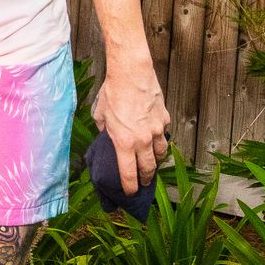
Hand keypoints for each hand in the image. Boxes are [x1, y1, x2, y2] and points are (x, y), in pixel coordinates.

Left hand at [93, 63, 170, 197]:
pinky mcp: (164, 118)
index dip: (130, 186)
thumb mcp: (100, 114)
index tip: (130, 192)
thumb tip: (107, 133)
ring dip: (156, 161)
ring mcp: (156, 130)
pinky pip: (164, 134)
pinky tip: (155, 137)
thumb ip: (104, 129)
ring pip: (160, 153)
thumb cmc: (113, 92)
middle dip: (146, 178)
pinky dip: (160, 138)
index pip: (129, 174)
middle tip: (144, 182)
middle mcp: (143, 140)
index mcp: (124, 143)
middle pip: (148, 168)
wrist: (132, 73)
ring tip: (153, 163)